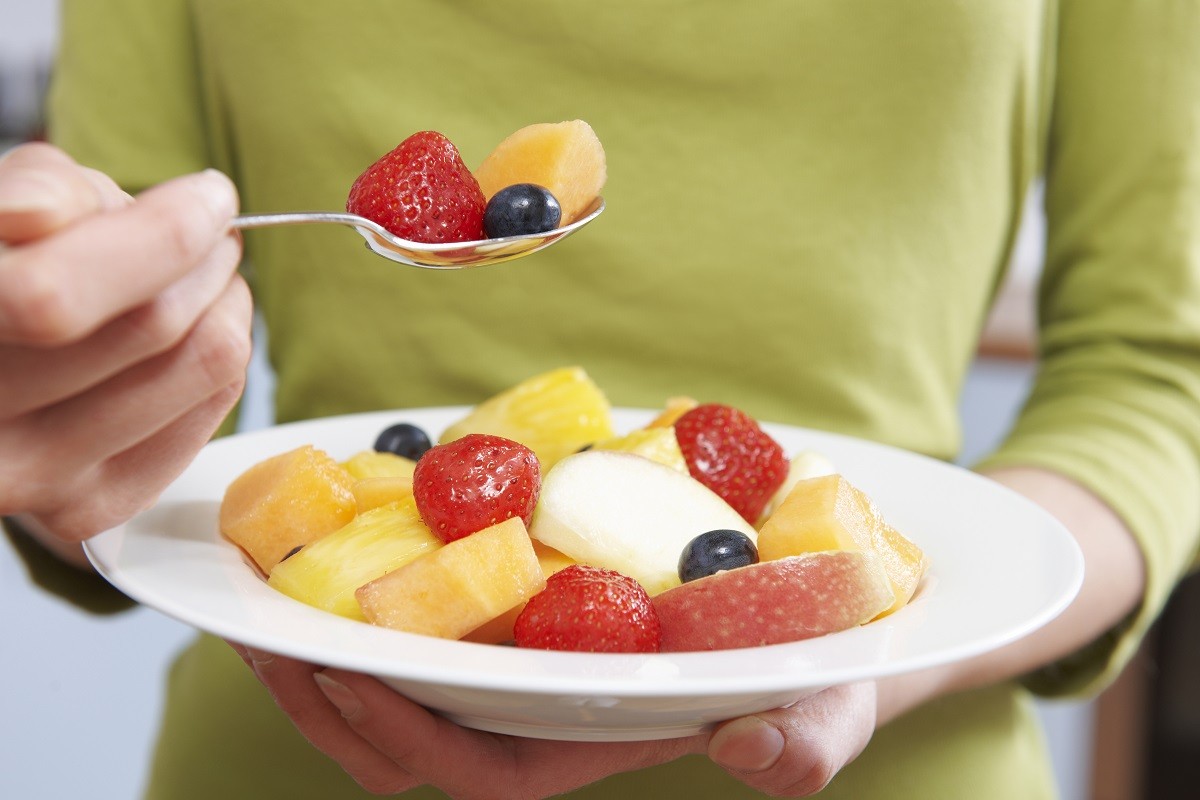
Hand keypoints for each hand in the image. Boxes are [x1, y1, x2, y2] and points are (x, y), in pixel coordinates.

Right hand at [0, 143, 250, 561]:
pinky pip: (210, 415)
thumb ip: (33, 191)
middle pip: (153, 327)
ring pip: (203, 368)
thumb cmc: (2, 267)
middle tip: (213, 234)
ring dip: (226, 305)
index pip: (57, 298)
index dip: (159, 235)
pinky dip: (218, 361)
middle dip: (207, 260)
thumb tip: (55, 213)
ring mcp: (32, 482)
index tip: (208, 195)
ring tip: (203, 280)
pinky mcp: (91, 509)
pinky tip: (191, 336)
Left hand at [229, 644, 875, 797]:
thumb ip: (809, 741)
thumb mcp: (835, 701)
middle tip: (265, 631)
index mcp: (596, 740)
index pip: (480, 770)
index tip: (346, 668)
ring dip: (328, 644)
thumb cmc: (831, 664)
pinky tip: (341, 527)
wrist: (835, 602)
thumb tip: (756, 753)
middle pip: (409, 736)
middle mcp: (547, 705)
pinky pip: (431, 605)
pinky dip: (376, 582)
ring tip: (268, 591)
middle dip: (328, 697)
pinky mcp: (527, 592)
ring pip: (402, 678)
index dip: (405, 735)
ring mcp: (531, 651)